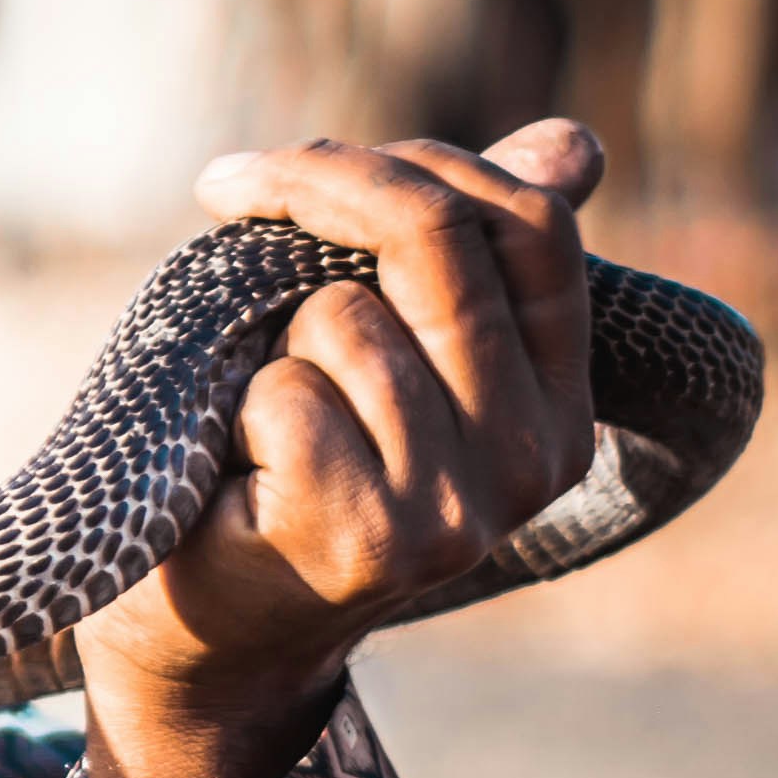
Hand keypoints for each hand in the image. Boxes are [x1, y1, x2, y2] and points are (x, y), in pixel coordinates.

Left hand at [75, 120, 600, 777]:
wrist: (204, 636)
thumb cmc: (280, 466)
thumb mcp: (382, 347)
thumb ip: (464, 251)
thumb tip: (574, 141)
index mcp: (558, 405)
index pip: (533, 227)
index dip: (414, 163)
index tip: (302, 159)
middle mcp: (531, 460)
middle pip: (440, 244)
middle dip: (318, 187)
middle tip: (228, 189)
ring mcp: (456, 507)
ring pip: (344, 318)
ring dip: (270, 342)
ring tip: (262, 422)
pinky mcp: (369, 539)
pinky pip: (287, 392)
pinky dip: (238, 411)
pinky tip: (242, 477)